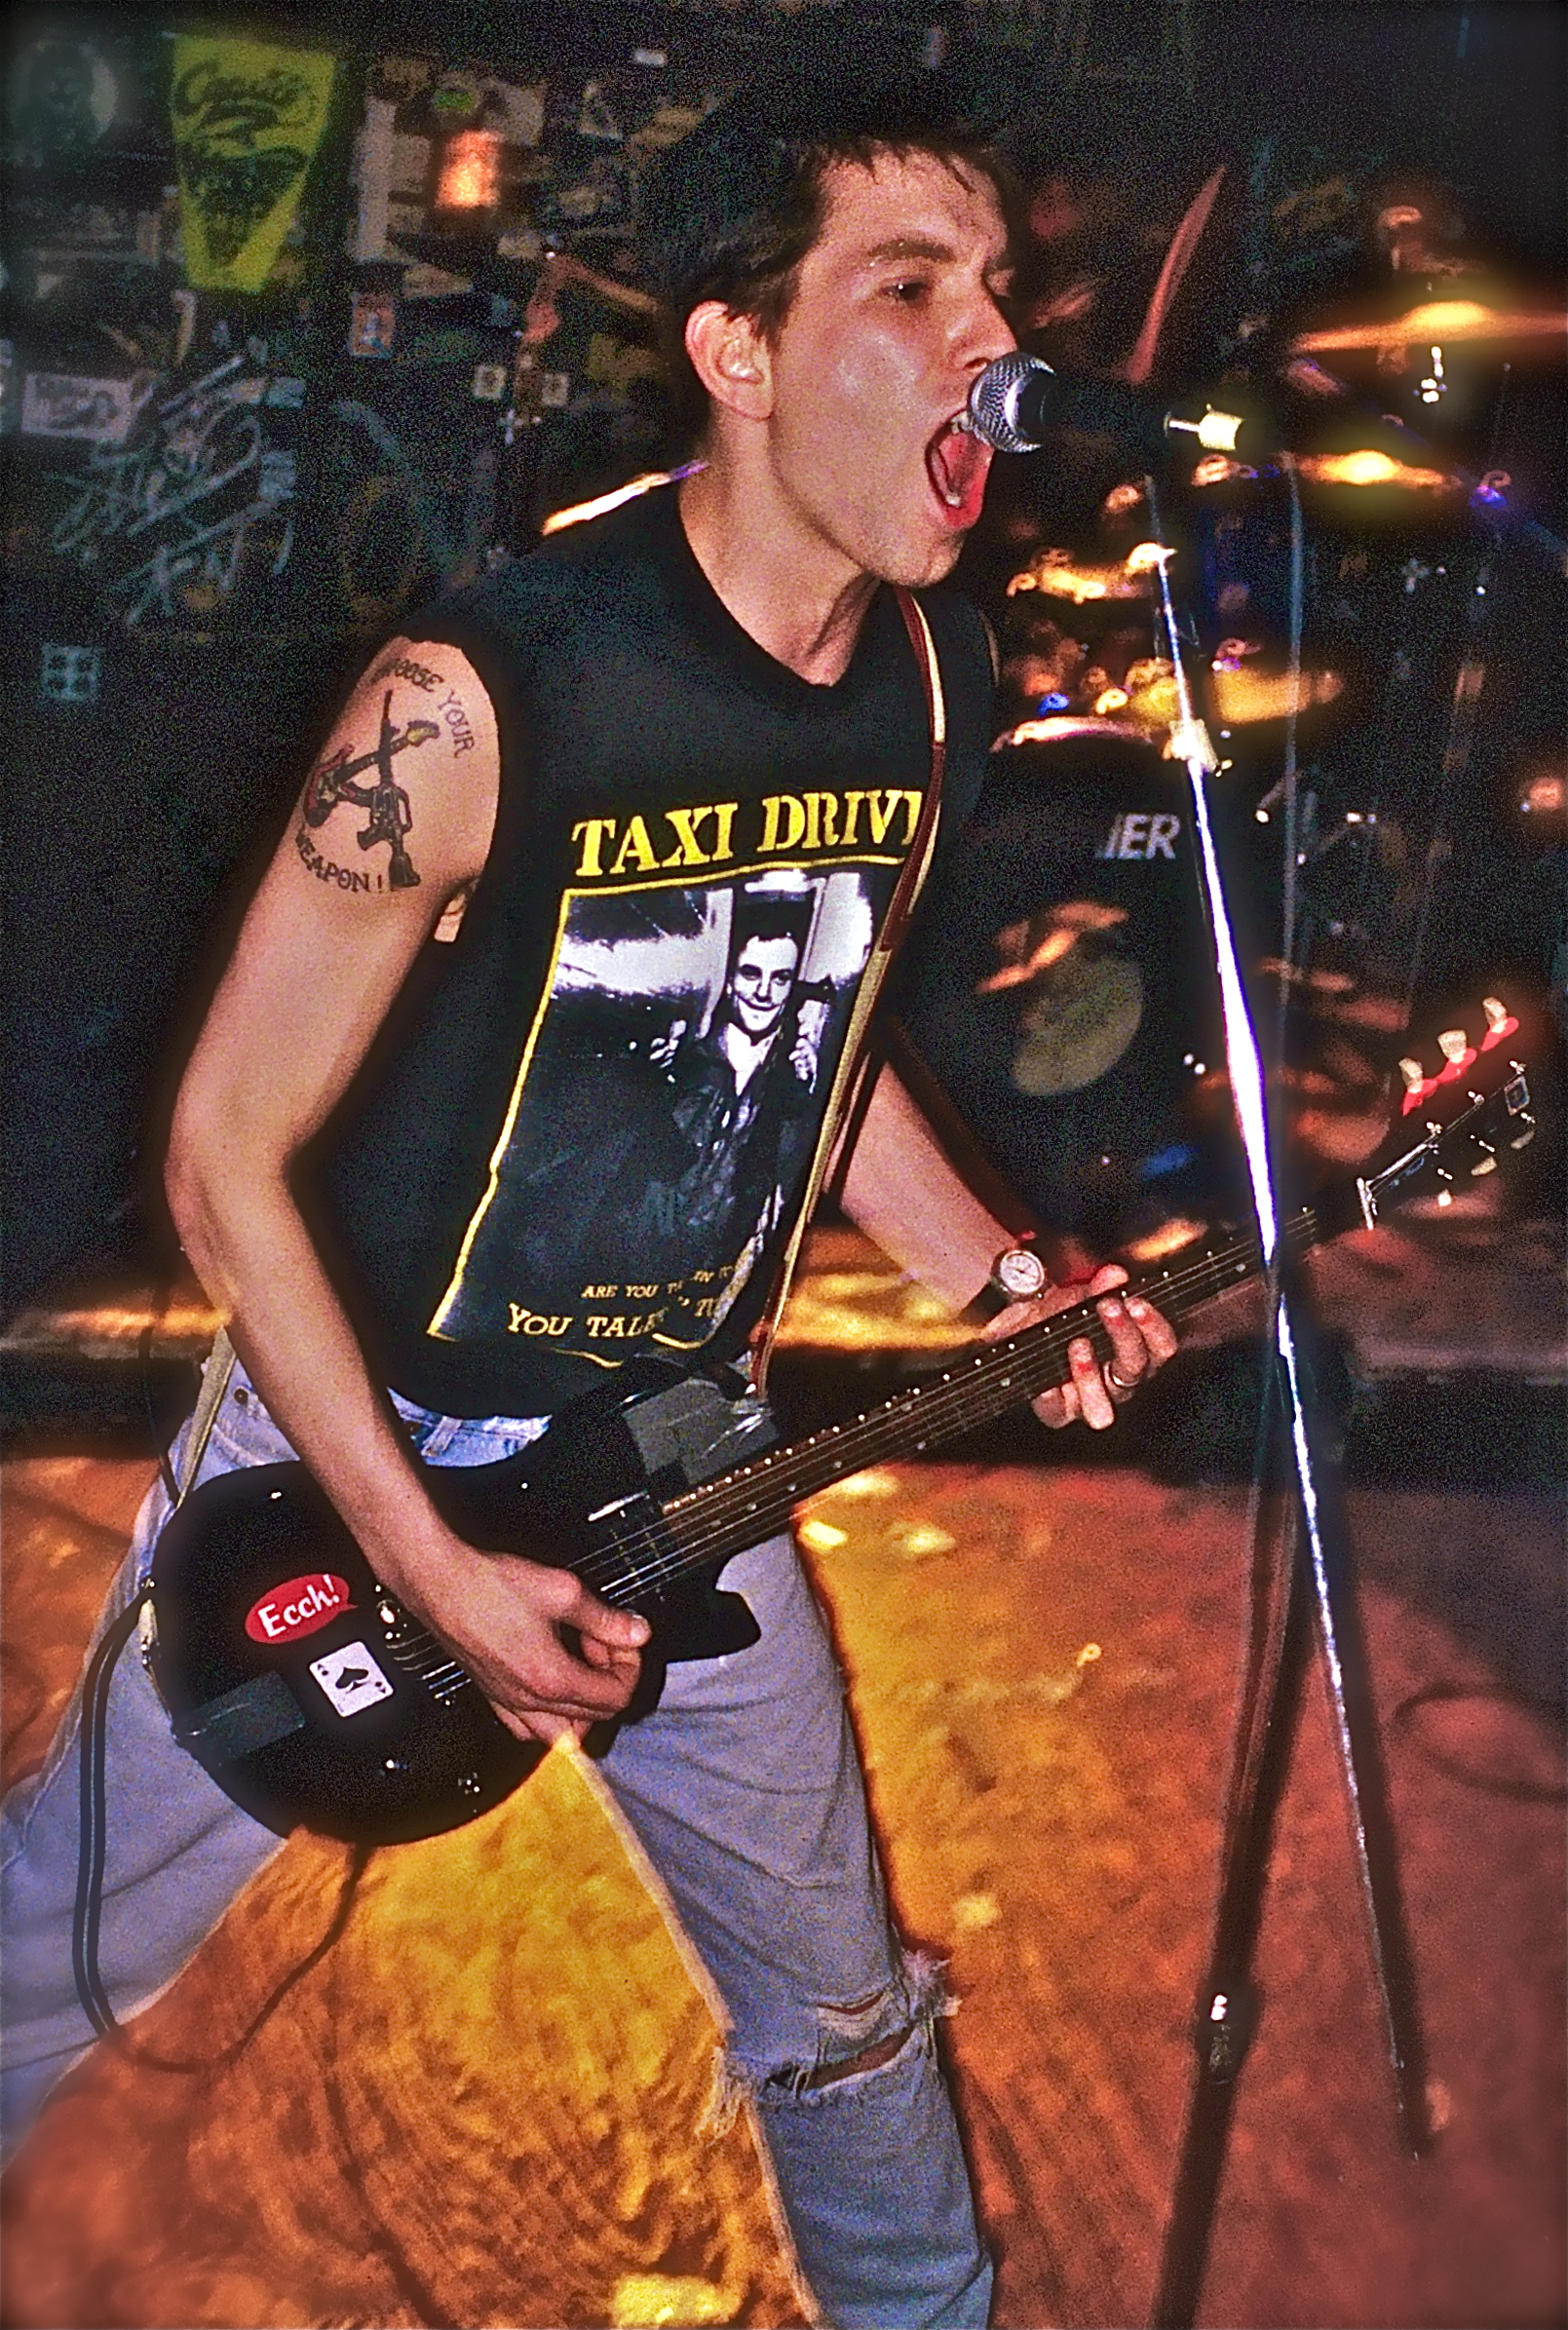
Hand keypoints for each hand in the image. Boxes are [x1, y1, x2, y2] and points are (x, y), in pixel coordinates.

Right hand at [404, 1534, 649, 1749]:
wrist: (441, 1584)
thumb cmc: (489, 1586)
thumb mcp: (563, 1592)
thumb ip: (604, 1617)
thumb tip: (635, 1631)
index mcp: (551, 1679)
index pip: (616, 1697)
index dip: (630, 1666)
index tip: (624, 1639)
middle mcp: (528, 1701)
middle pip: (594, 1718)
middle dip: (608, 1679)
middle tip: (602, 1643)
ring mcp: (507, 1702)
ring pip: (560, 1734)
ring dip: (582, 1706)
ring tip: (580, 1666)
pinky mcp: (491, 1695)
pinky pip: (527, 1727)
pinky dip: (549, 1715)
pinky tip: (550, 1681)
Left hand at [979, 1263, 1176, 1430]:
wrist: (1019, 1326)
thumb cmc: (1061, 1314)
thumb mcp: (1080, 1296)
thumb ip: (1099, 1287)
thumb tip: (1116, 1275)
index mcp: (1136, 1355)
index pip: (1162, 1348)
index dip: (1154, 1327)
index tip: (1135, 1301)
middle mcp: (1118, 1383)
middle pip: (1135, 1369)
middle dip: (1123, 1336)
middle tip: (1108, 1306)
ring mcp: (1089, 1401)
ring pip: (1103, 1406)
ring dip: (1090, 1374)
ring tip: (1078, 1343)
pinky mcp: (1057, 1411)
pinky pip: (1056, 1411)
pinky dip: (1051, 1396)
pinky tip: (1046, 1381)